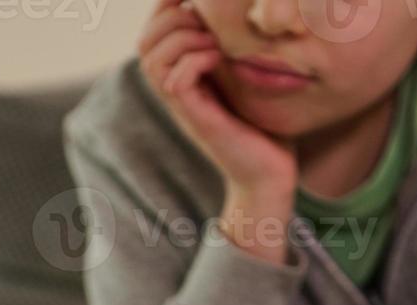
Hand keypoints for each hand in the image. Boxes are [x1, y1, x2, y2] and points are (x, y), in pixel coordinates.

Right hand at [139, 0, 296, 201]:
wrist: (271, 175)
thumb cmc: (266, 126)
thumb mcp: (246, 76)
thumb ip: (233, 48)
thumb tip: (234, 14)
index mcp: (182, 76)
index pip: (153, 32)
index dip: (165, 7)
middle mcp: (175, 90)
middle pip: (144, 42)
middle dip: (173, 18)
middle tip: (208, 22)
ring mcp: (183, 106)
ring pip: (152, 58)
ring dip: (183, 38)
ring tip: (216, 41)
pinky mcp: (197, 120)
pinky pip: (175, 80)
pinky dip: (194, 60)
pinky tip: (220, 59)